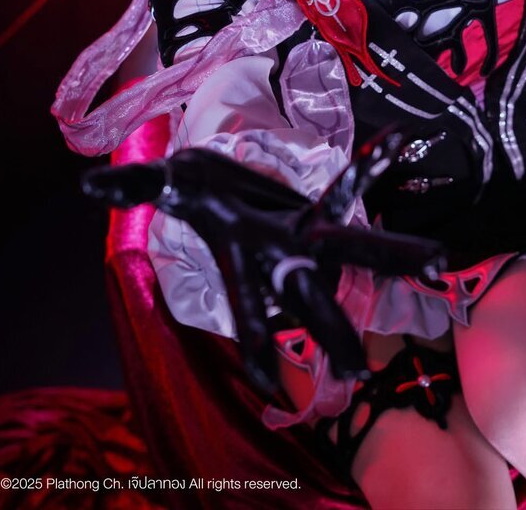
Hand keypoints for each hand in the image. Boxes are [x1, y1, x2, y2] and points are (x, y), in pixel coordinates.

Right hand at [83, 143, 444, 394]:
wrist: (223, 172)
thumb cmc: (196, 189)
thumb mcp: (167, 186)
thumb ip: (134, 187)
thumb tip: (88, 184)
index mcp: (247, 265)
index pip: (248, 320)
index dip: (252, 352)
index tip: (265, 383)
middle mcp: (282, 258)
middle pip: (312, 299)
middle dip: (333, 333)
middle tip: (358, 371)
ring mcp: (306, 232)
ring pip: (353, 249)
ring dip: (393, 258)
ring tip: (437, 263)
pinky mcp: (319, 203)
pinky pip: (349, 182)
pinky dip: (372, 164)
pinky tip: (398, 143)